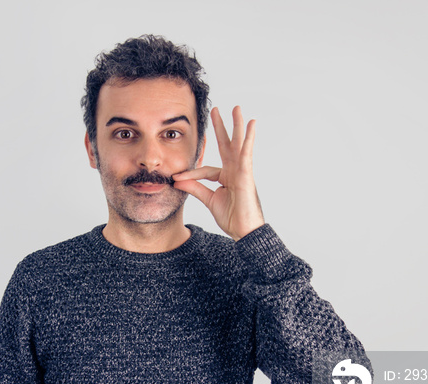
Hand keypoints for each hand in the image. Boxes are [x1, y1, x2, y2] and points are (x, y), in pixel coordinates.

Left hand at [173, 106, 264, 240]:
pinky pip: (246, 153)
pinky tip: (251, 124)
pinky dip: (248, 138)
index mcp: (226, 177)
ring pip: (238, 144)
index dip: (190, 174)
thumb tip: (178, 181)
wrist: (244, 231)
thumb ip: (195, 188)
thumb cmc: (232, 217)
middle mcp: (235, 171)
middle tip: (216, 110)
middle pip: (226, 145)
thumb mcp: (209, 200)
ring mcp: (242, 171)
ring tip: (236, 108)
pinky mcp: (247, 174)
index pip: (205, 170)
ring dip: (237, 125)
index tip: (176, 179)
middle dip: (221, 127)